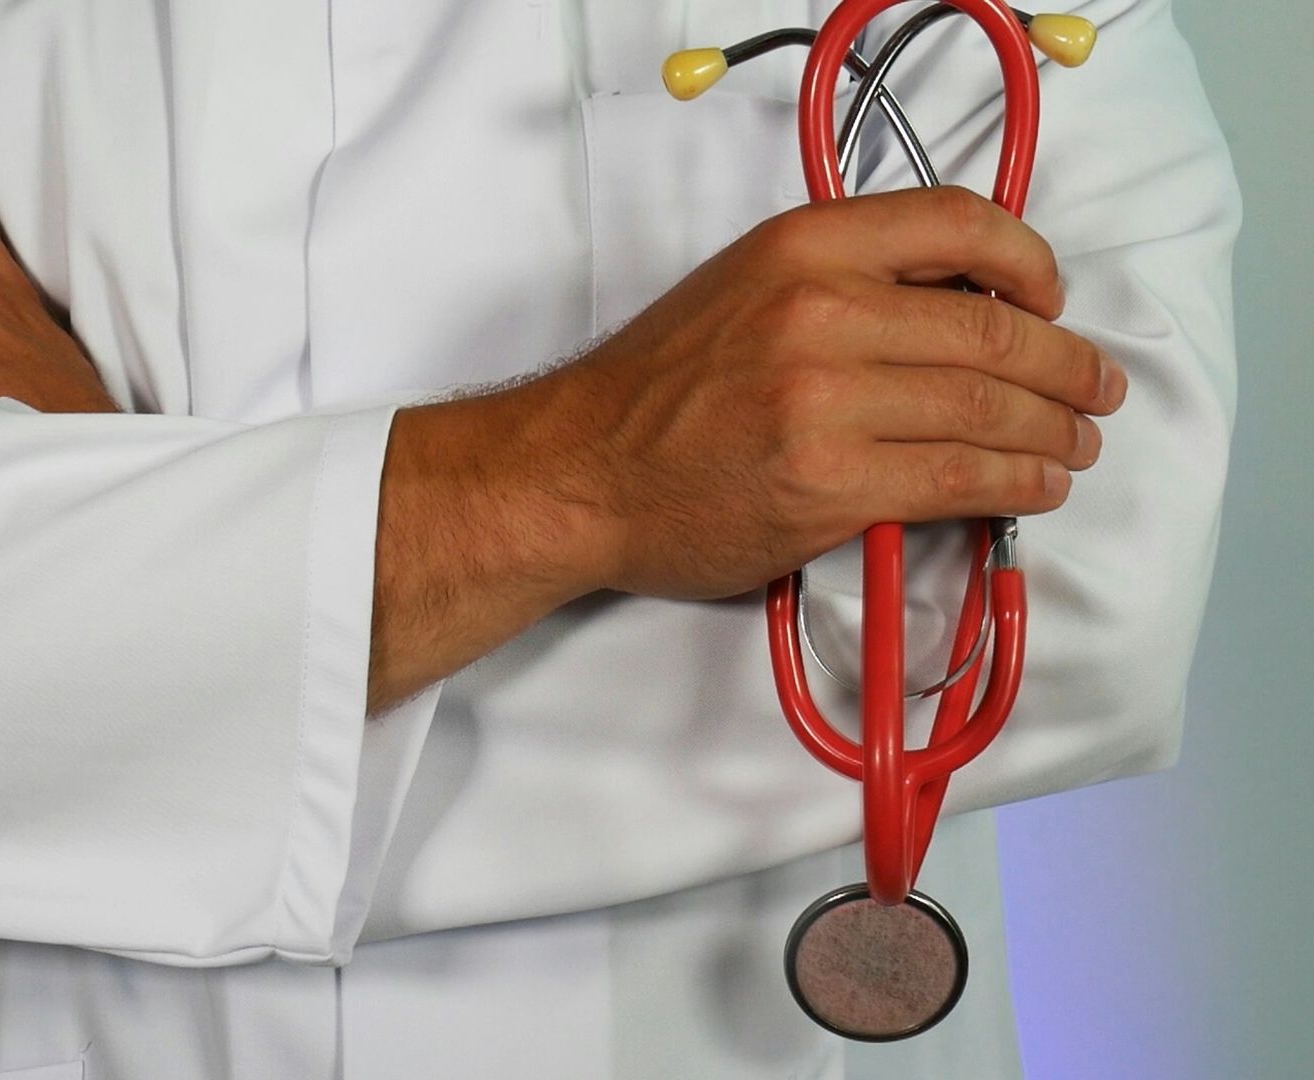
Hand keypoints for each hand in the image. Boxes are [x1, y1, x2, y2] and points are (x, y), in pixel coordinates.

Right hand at [507, 185, 1127, 601]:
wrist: (579, 471)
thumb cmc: (655, 390)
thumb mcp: (742, 287)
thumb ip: (841, 280)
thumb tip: (960, 305)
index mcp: (802, 246)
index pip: (959, 223)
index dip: (1031, 262)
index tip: (1052, 298)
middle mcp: (820, 312)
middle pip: (994, 328)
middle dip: (1067, 365)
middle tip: (1094, 388)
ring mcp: (827, 402)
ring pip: (989, 408)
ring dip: (1055, 430)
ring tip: (1076, 443)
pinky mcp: (831, 485)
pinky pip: (961, 478)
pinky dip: (1018, 482)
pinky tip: (1035, 485)